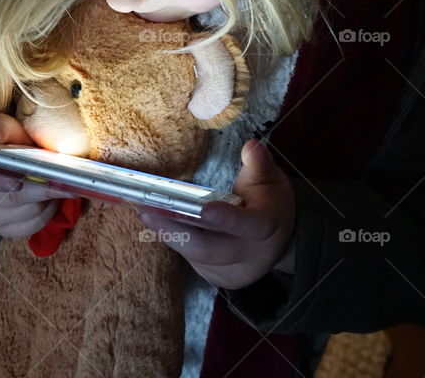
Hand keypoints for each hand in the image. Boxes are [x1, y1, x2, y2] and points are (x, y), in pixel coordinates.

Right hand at [0, 113, 76, 237]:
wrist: (4, 162)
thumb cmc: (6, 142)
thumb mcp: (1, 127)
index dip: (0, 183)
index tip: (20, 182)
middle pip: (11, 200)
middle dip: (40, 190)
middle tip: (63, 182)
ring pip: (26, 214)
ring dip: (48, 200)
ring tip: (60, 184)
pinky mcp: (4, 229)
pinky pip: (31, 226)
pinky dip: (47, 213)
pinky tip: (53, 199)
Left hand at [137, 139, 295, 289]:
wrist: (279, 240)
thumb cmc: (270, 201)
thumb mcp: (271, 179)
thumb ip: (259, 164)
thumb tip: (250, 147)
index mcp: (267, 225)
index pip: (249, 225)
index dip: (227, 219)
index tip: (204, 209)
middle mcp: (250, 254)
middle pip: (209, 249)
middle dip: (176, 231)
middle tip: (146, 211)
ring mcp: (232, 271)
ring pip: (195, 256)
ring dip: (169, 234)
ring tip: (145, 211)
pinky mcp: (216, 277)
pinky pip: (191, 260)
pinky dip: (176, 240)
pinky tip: (160, 223)